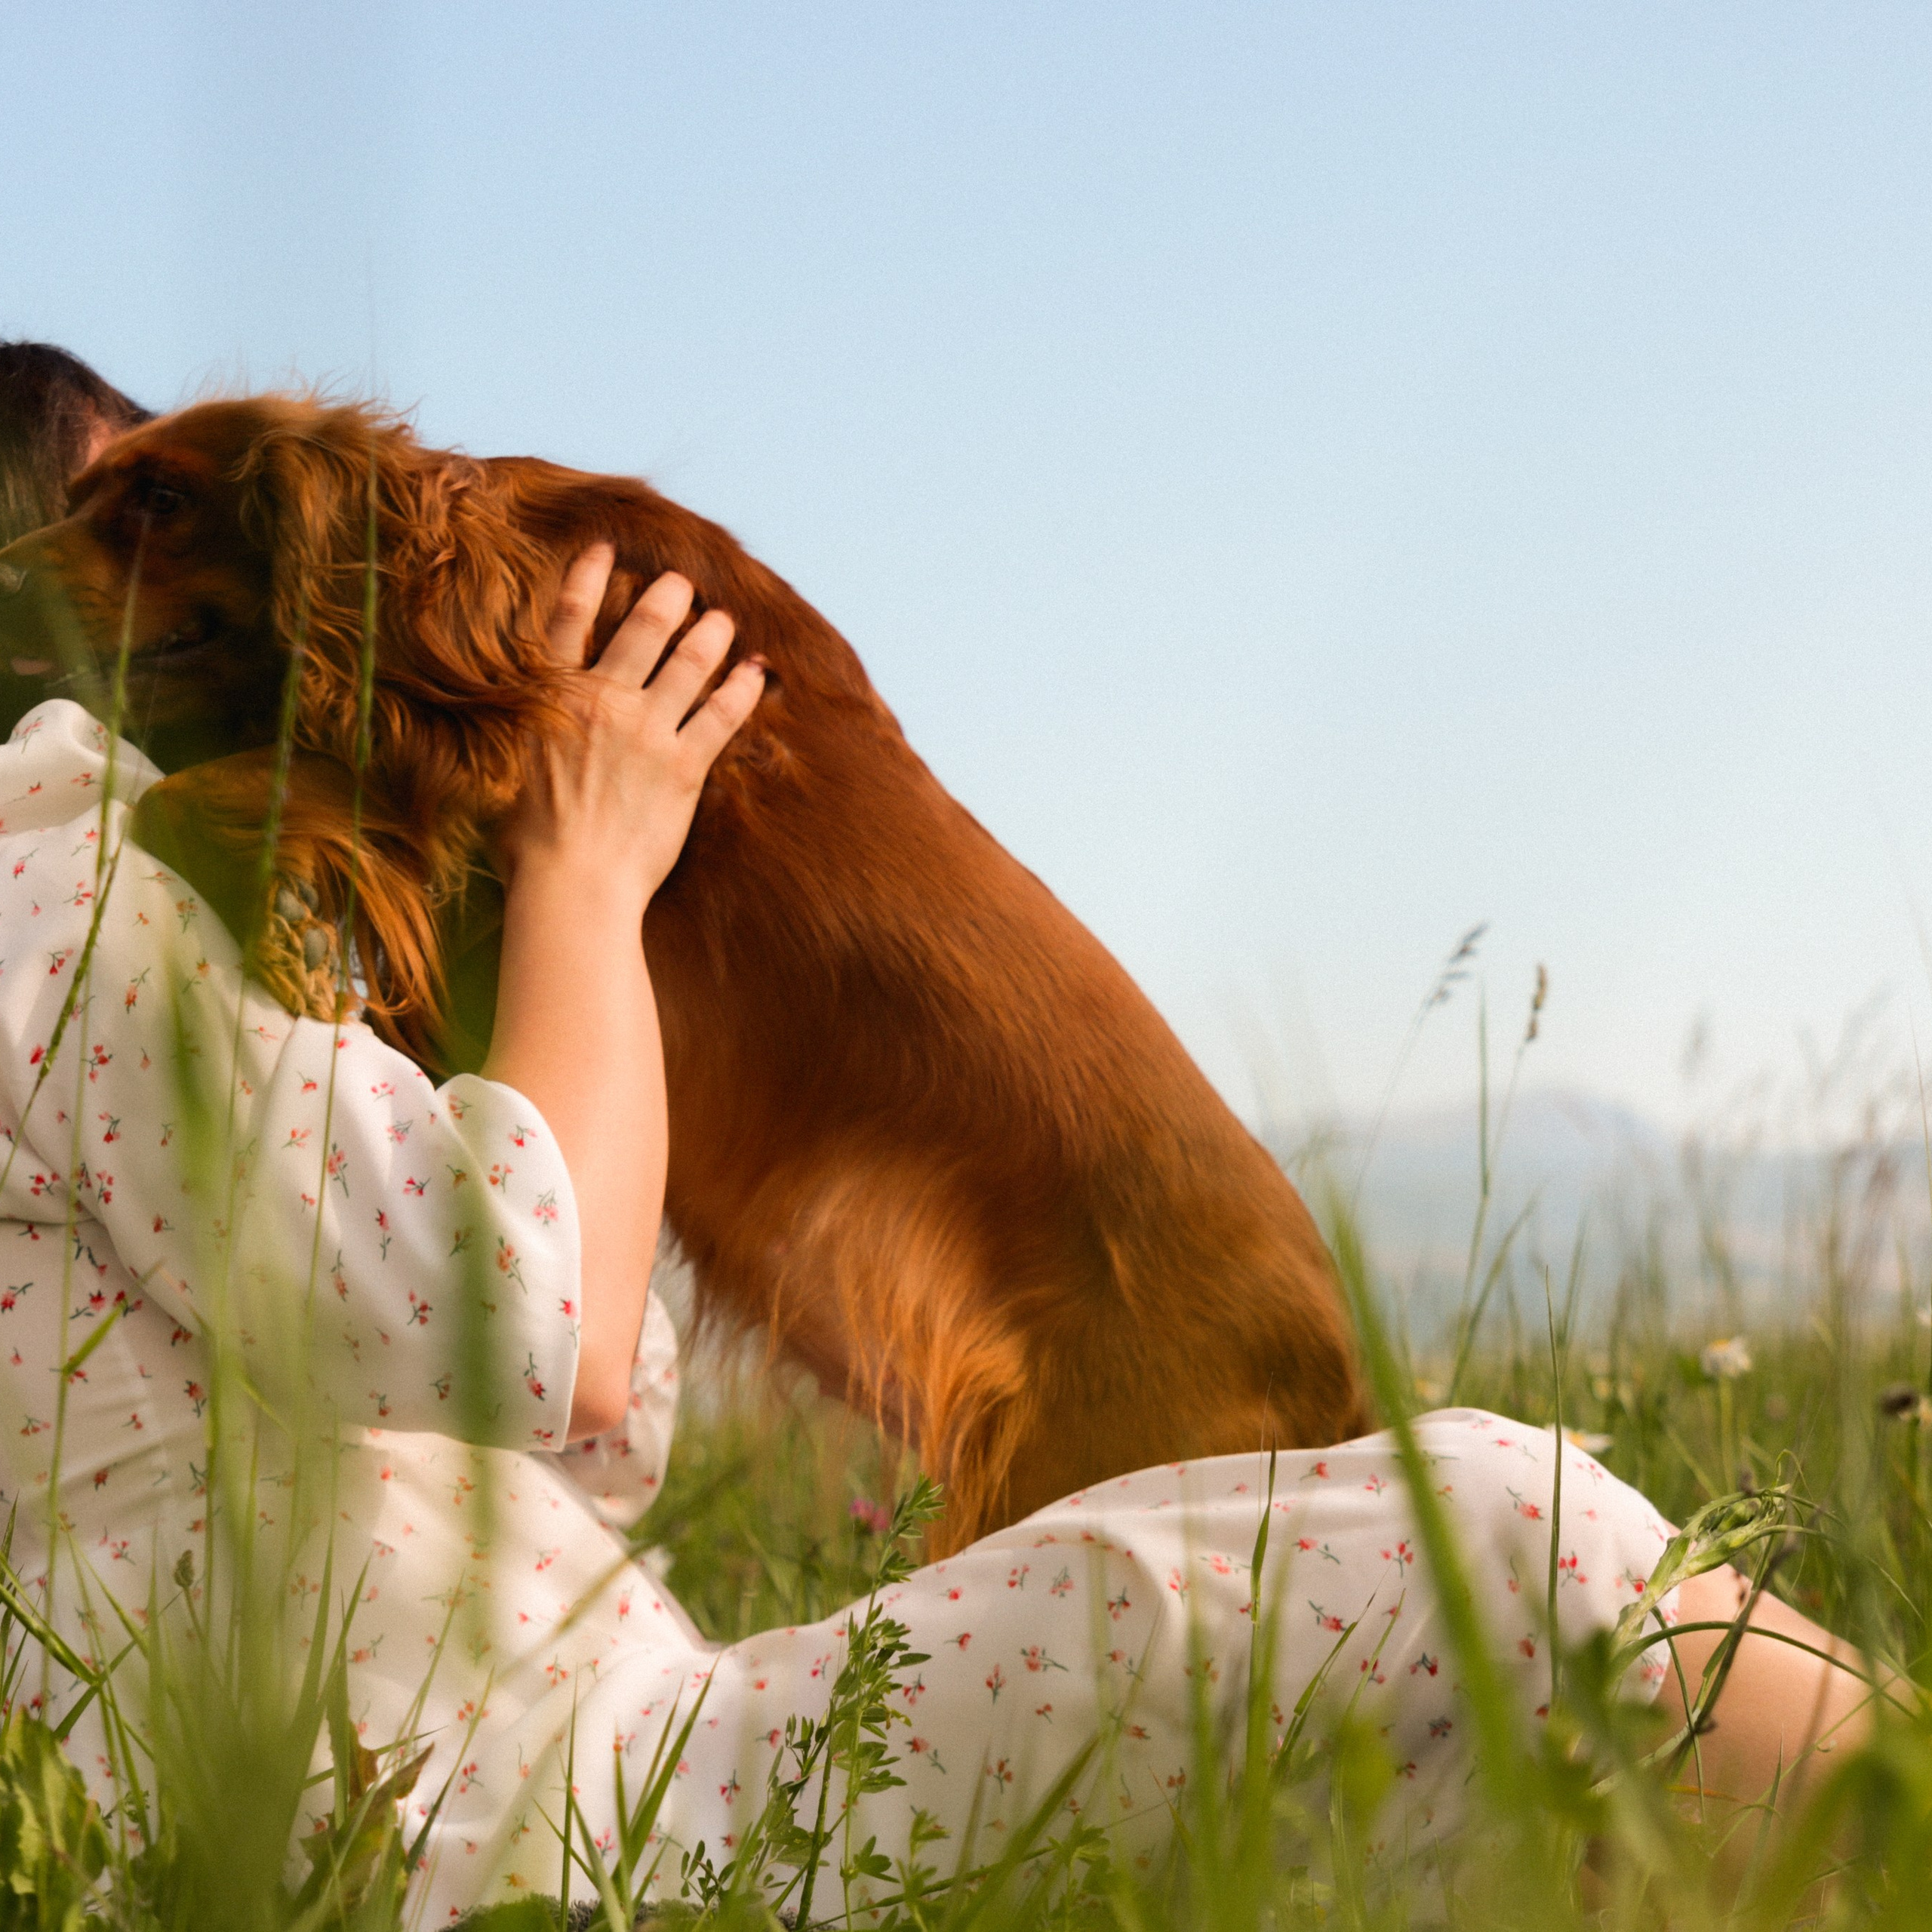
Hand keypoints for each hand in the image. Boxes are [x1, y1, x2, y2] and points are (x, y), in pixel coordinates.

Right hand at [494, 546, 764, 909]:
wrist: (570, 884)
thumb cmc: (528, 844)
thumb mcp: (503, 768)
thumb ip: (519, 729)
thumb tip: (507, 712)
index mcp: (552, 698)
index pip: (570, 619)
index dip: (589, 576)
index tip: (604, 547)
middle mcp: (602, 701)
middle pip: (643, 627)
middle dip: (667, 595)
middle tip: (682, 581)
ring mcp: (647, 731)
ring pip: (688, 662)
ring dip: (711, 633)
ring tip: (724, 618)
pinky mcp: (684, 766)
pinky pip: (722, 715)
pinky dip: (743, 688)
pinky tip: (756, 671)